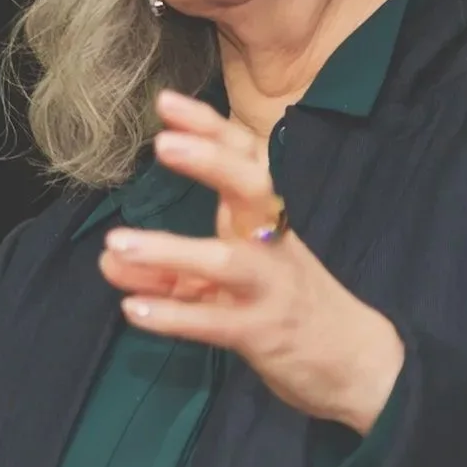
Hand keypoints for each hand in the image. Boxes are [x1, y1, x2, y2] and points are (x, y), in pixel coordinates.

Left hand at [96, 89, 404, 431]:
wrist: (357, 364)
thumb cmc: (288, 305)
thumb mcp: (226, 282)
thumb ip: (168, 268)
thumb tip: (109, 256)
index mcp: (267, 218)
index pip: (245, 158)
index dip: (209, 128)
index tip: (166, 102)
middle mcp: (273, 242)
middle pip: (252, 187)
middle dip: (211, 161)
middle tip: (163, 143)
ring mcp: (271, 287)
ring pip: (226, 260)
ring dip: (169, 250)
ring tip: (116, 243)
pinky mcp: (264, 333)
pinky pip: (217, 321)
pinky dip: (174, 316)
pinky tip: (133, 311)